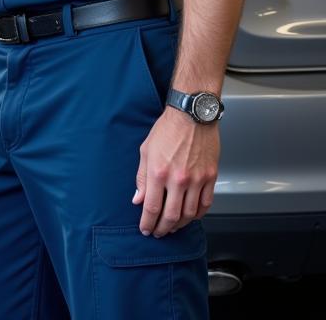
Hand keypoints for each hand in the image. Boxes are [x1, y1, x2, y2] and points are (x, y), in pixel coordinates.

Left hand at [133, 108, 218, 236]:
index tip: (145, 229)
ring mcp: (197, 180)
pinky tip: (191, 217)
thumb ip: (142, 177)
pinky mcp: (210, 178)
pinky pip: (206, 204)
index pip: (152, 207)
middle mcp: (179, 179)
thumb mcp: (146, 151)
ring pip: (190, 214)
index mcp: (159, 172)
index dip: (148, 223)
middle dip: (163, 229)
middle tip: (158, 233)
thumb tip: (138, 199)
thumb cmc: (167, 130)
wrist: (191, 116)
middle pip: (171, 216)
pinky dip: (198, 215)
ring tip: (172, 227)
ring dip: (180, 225)